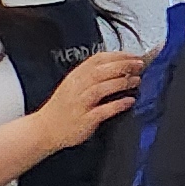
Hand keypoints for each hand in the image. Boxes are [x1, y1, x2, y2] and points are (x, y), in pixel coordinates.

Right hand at [31, 48, 146, 151]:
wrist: (45, 129)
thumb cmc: (63, 107)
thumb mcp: (74, 85)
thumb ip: (93, 75)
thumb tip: (120, 66)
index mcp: (76, 76)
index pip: (97, 59)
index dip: (118, 55)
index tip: (134, 55)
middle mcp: (77, 88)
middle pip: (101, 71)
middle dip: (123, 66)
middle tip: (139, 65)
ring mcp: (80, 104)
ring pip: (101, 88)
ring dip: (121, 83)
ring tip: (136, 81)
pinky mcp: (85, 119)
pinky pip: (103, 110)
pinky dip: (117, 105)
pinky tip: (129, 101)